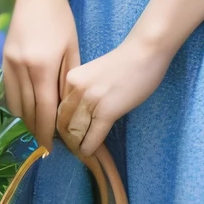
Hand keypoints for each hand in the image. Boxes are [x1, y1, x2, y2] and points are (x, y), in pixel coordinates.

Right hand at [3, 0, 79, 151]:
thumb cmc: (60, 20)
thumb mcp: (71, 48)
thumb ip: (68, 80)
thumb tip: (66, 109)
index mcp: (42, 66)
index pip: (44, 110)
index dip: (47, 132)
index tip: (51, 148)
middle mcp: (22, 68)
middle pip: (27, 111)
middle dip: (36, 130)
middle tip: (47, 142)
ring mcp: (9, 64)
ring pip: (14, 104)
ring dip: (26, 120)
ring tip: (39, 127)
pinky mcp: (2, 60)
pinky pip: (7, 91)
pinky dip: (17, 104)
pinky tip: (27, 108)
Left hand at [56, 33, 170, 158]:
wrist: (145, 51)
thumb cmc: (124, 60)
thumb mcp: (93, 73)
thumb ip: (82, 90)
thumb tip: (76, 113)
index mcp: (71, 77)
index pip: (58, 108)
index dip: (60, 124)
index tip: (64, 134)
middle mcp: (76, 88)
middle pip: (64, 121)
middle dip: (67, 136)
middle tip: (72, 146)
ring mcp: (91, 100)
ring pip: (77, 131)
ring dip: (78, 144)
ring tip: (80, 150)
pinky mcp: (107, 111)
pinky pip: (93, 136)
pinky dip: (90, 146)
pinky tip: (89, 152)